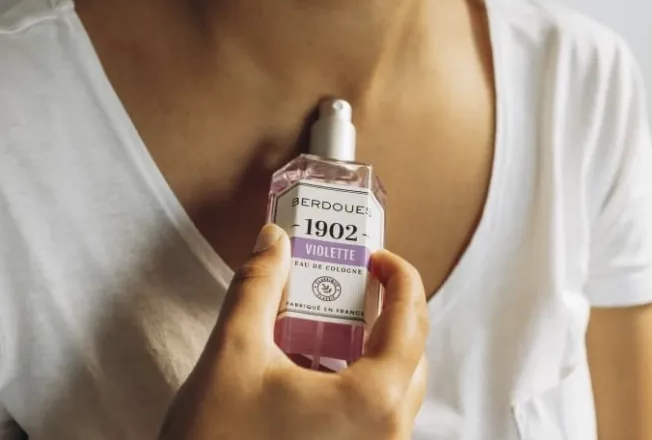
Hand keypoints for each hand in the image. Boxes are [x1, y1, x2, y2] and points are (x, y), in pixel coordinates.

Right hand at [159, 223, 428, 439]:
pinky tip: (317, 367)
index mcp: (374, 401)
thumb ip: (258, 286)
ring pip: (396, 387)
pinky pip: (377, 415)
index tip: (375, 255)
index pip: (412, 321)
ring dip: (375, 344)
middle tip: (355, 280)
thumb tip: (275, 238)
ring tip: (335, 317)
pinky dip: (360, 379)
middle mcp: (390, 436)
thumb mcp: (233, 352)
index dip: (400, 276)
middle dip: (389, 307)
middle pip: (411, 353)